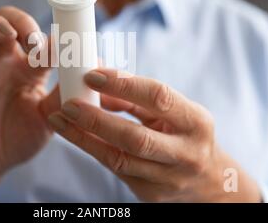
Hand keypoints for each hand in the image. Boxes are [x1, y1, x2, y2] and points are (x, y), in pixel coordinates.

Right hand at [0, 6, 58, 201]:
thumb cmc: (20, 140)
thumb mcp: (49, 118)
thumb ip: (64, 93)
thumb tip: (91, 69)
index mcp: (30, 69)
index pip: (41, 39)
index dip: (51, 37)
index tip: (63, 47)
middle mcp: (5, 62)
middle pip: (9, 21)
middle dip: (21, 21)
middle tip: (32, 40)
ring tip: (8, 34)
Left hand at [48, 68, 260, 202]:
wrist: (207, 181)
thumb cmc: (184, 133)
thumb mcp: (171, 111)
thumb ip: (137, 96)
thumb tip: (99, 79)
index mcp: (196, 122)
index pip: (158, 97)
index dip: (123, 84)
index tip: (92, 75)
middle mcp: (186, 153)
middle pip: (136, 137)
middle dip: (97, 119)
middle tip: (68, 103)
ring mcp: (169, 179)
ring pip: (119, 158)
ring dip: (85, 137)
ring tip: (61, 118)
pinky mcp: (151, 193)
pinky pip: (115, 169)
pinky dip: (92, 149)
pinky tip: (74, 134)